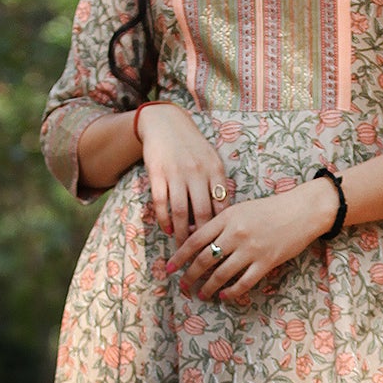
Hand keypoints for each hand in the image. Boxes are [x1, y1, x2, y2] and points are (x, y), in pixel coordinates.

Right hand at [138, 104, 232, 244]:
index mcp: (215, 171)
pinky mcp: (157, 173)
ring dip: (181, 233)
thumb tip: (225, 217)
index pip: (222, 206)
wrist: (166, 123)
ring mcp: (176, 173)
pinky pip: (161, 201)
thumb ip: (218, 186)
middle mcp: (198, 172)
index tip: (222, 249)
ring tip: (182, 250)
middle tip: (202, 259)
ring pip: (180, 211)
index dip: (222, 230)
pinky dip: (164, 219)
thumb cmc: (193, 147)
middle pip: (201, 213)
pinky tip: (167, 230)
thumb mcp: (212, 161)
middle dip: (202, 239)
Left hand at [165, 179, 337, 300]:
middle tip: (183, 286)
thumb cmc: (270, 209)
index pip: (195, 240)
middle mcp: (236, 234)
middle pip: (204, 259)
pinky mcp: (266, 262)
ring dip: (208, 287)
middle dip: (190, 276)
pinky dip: (231, 292)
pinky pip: (244, 282)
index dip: (179, 256)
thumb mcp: (240, 209)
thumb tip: (195, 237)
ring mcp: (251, 249)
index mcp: (227, 218)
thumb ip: (219, 223)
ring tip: (201, 294)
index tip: (169, 268)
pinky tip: (224, 296)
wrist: (301, 211)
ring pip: (221, 274)